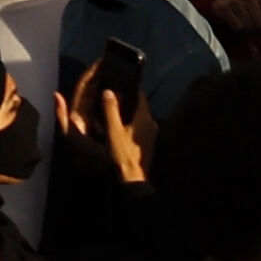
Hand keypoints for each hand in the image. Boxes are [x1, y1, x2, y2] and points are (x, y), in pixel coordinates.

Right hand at [64, 57, 155, 188]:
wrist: (134, 179)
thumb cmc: (123, 153)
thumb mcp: (113, 131)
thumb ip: (111, 110)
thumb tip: (109, 91)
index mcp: (145, 118)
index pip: (139, 95)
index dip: (128, 86)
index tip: (116, 81)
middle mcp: (151, 123)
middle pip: (139, 105)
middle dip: (126, 99)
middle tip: (110, 95)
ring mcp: (151, 134)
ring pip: (138, 116)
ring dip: (128, 112)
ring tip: (112, 109)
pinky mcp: (148, 142)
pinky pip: (139, 126)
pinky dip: (130, 122)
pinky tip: (118, 126)